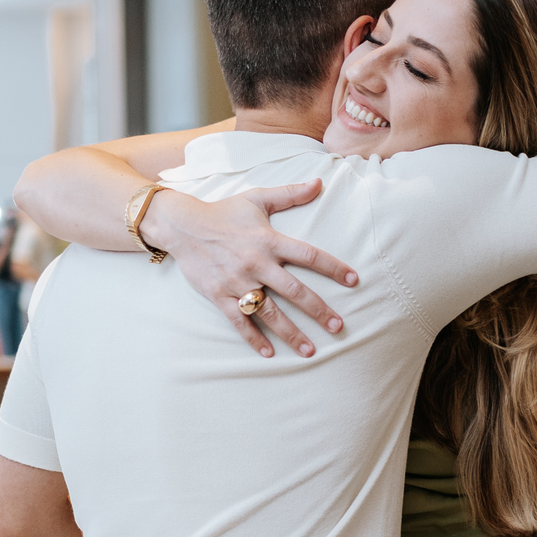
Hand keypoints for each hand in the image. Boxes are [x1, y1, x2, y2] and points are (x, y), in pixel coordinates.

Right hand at [145, 180, 356, 357]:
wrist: (183, 225)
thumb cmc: (223, 212)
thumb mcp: (257, 199)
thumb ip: (290, 194)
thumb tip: (319, 182)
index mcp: (269, 240)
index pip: (309, 255)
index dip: (333, 267)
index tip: (354, 280)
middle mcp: (257, 263)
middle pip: (295, 291)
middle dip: (319, 311)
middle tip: (339, 327)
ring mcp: (238, 282)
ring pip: (270, 312)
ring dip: (292, 333)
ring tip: (310, 351)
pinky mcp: (220, 295)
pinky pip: (240, 321)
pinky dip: (254, 338)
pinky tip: (270, 353)